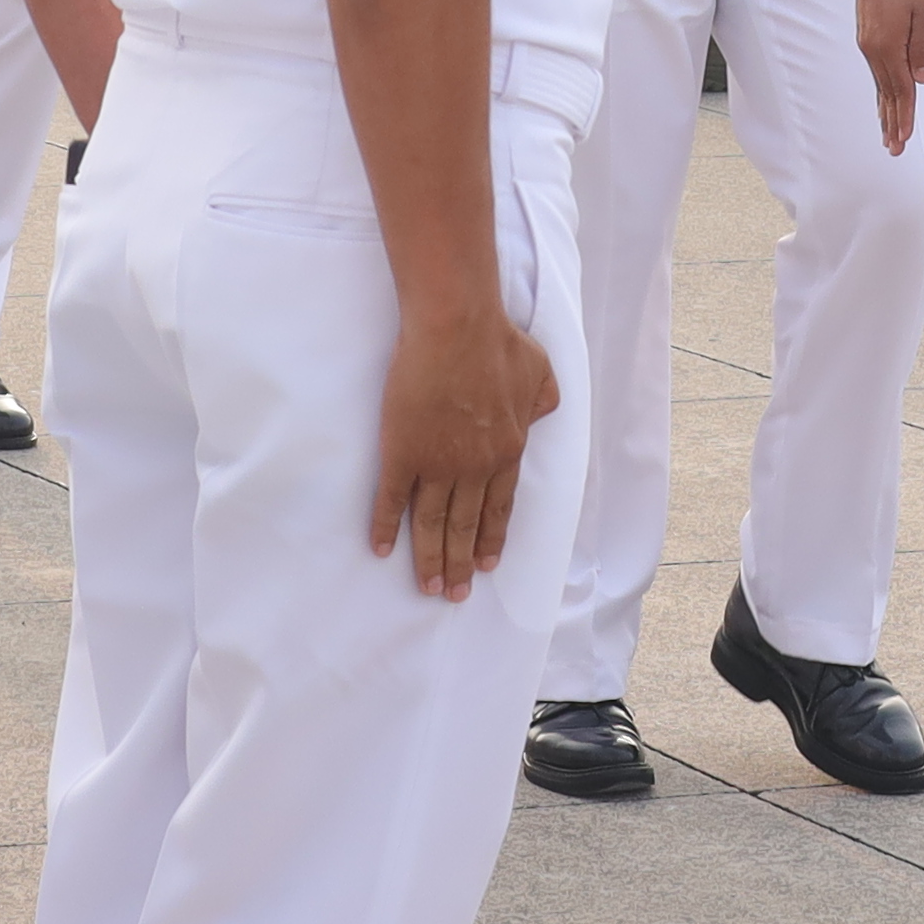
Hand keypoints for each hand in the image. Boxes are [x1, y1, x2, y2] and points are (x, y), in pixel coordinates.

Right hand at [367, 300, 561, 595]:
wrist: (458, 328)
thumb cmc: (499, 342)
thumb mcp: (539, 373)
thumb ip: (542, 401)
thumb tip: (542, 415)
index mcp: (507, 451)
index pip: (500, 507)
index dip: (491, 538)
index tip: (486, 565)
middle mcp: (474, 467)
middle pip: (465, 525)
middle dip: (460, 563)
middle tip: (454, 594)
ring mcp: (436, 463)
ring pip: (431, 522)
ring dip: (429, 558)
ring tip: (427, 586)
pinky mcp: (402, 452)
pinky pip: (392, 499)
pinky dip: (386, 526)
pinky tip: (381, 548)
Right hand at [853, 0, 923, 155]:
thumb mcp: (922, 10)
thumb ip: (921, 45)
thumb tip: (919, 78)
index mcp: (887, 45)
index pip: (900, 89)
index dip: (904, 116)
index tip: (904, 138)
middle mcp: (873, 50)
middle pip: (886, 94)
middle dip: (892, 123)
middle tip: (894, 150)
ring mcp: (867, 45)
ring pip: (879, 86)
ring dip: (885, 112)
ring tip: (888, 136)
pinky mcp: (867, 39)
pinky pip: (876, 73)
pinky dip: (879, 93)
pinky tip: (881, 103)